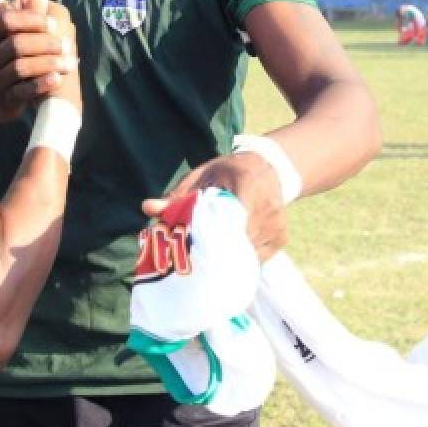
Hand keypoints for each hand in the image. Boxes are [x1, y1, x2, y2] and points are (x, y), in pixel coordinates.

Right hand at [0, 0, 78, 121]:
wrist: (2, 101)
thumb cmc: (14, 61)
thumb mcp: (17, 37)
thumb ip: (28, 17)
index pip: (6, 20)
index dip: (31, 19)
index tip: (53, 23)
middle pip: (16, 43)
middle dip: (45, 42)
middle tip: (67, 44)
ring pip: (20, 67)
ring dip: (49, 63)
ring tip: (70, 62)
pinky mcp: (4, 100)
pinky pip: (23, 92)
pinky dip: (41, 84)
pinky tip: (57, 79)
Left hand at [142, 153, 286, 260]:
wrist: (268, 167)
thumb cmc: (228, 172)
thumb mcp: (202, 175)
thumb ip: (178, 195)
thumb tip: (147, 208)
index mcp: (247, 185)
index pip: (231, 219)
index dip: (211, 237)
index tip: (192, 248)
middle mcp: (267, 208)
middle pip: (237, 241)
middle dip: (214, 251)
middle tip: (192, 259)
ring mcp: (276, 226)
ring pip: (246, 254)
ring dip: (227, 257)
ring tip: (208, 258)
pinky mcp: (280, 239)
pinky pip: (256, 258)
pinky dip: (240, 258)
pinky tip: (227, 255)